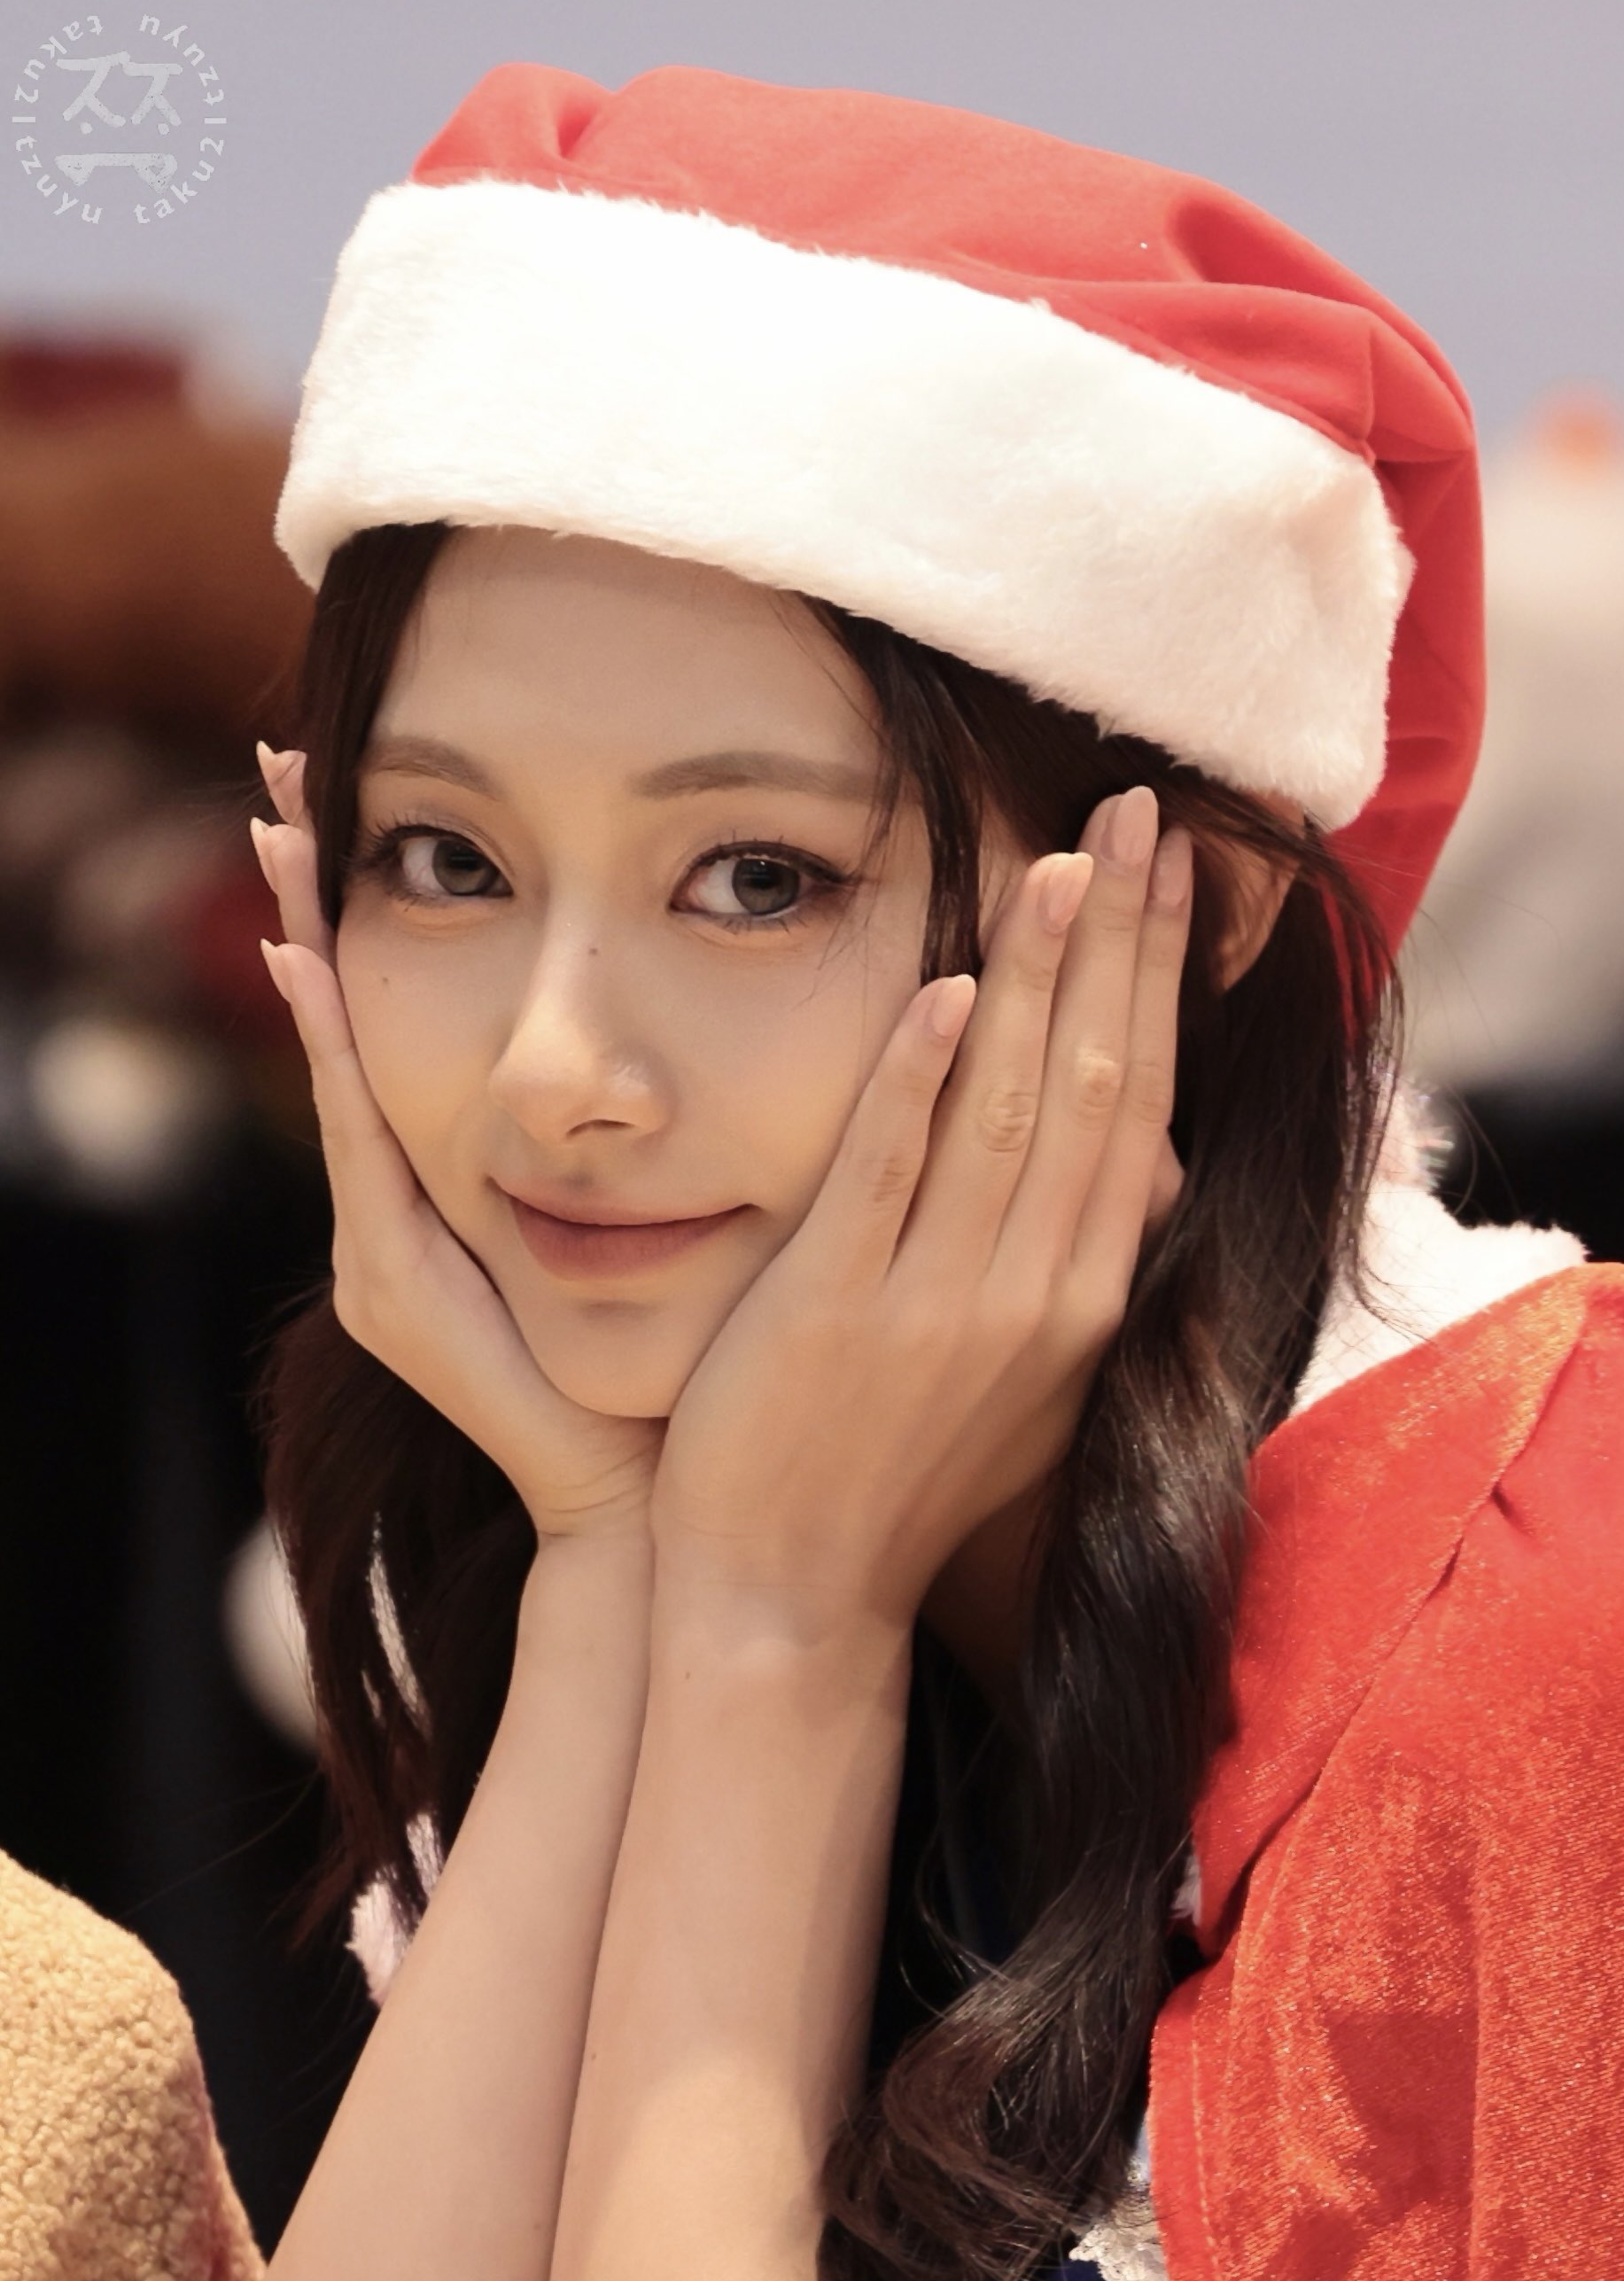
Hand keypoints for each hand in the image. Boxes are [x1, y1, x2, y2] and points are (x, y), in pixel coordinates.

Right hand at [254, 747, 661, 1545]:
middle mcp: (393, 1215)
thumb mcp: (651, 1236)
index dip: (366, 924)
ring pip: (339, 1068)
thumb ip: (635, 1157)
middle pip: (342, 1026)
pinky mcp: (390, 1285)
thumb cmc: (661, 1373)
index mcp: (448, 1199)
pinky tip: (309, 963)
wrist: (636, 1501)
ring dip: (308, 946)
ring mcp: (379, 1251)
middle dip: (314, 902)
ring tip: (284, 834)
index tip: (342, 810)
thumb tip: (687, 1053)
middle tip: (280, 779)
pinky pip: (358, 1144)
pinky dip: (335, 1055)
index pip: (395, 1034)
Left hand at [649, 785, 1191, 1641]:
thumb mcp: (1022, 1378)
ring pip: (1012, 1110)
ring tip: (1061, 858)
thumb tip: (1138, 1163)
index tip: (1171, 869)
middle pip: (1100, 1082)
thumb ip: (1071, 1263)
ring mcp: (942, 1301)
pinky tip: (945, 991)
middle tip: (1139, 809)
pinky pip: (891, 1175)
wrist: (794, 1600)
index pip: (1143, 1104)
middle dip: (1122, 938)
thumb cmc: (899, 1480)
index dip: (1159, 977)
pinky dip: (920, 1081)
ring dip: (1039, 977)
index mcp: (1086, 1298)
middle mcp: (1038, 1293)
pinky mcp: (841, 1309)